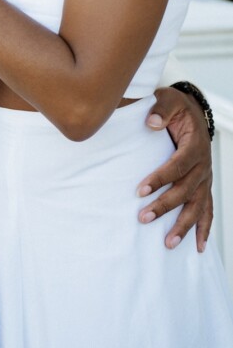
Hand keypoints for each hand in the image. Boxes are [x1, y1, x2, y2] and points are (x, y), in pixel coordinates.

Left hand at [137, 86, 212, 251]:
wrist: (193, 112)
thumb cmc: (176, 108)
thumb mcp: (168, 100)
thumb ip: (160, 109)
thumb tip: (151, 122)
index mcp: (195, 146)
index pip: (177, 166)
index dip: (159, 179)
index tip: (139, 191)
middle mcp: (203, 165)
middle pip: (185, 190)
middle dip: (165, 206)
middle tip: (143, 217)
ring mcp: (206, 178)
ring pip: (197, 206)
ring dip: (184, 225)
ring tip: (169, 243)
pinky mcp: (204, 186)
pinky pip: (208, 210)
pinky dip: (205, 229)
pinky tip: (200, 247)